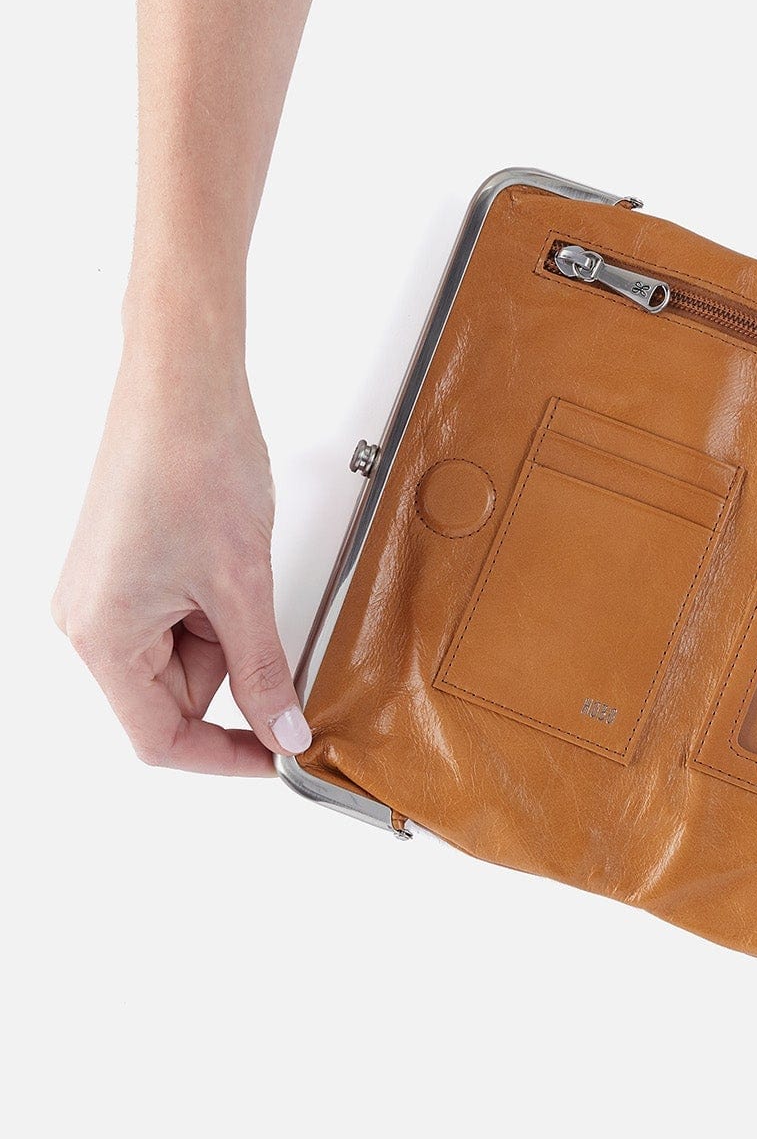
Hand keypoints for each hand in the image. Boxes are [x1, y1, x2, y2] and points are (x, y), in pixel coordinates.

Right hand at [53, 309, 309, 774]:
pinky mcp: (128, 571)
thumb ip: (264, 671)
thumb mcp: (243, 586)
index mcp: (101, 635)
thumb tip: (284, 731)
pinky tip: (230, 561)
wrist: (184, 382)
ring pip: (185, 657)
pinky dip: (218, 608)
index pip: (159, 738)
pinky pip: (180, 620)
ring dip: (230, 633)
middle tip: (269, 624)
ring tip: (240, 569)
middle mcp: (90, 620)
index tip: (280, 755)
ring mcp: (106, 594)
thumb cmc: (195, 462)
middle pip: (174, 696)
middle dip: (234, 671)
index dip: (224, 756)